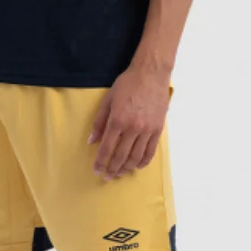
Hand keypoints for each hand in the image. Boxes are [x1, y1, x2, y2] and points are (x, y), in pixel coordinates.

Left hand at [89, 65, 171, 180]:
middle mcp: (133, 128)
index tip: (96, 170)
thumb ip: (99, 122)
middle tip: (107, 176)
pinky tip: (136, 166)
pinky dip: (143, 162)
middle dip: (112, 169)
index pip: (107, 148)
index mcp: (117, 120)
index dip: (100, 162)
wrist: (151, 74)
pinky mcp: (158, 129)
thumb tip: (92, 141)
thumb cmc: (127, 84)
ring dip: (126, 168)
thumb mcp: (108, 100)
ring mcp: (147, 130)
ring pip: (136, 157)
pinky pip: (151, 151)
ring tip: (120, 173)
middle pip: (121, 156)